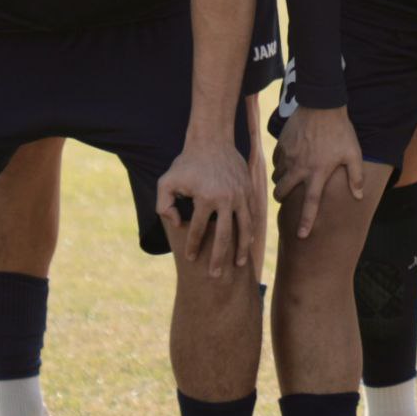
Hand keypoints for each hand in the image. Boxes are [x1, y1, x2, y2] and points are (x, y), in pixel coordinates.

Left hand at [158, 133, 256, 277]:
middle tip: (215, 275)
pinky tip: (247, 243)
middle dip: (219, 258)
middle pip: (224, 237)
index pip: (198, 230)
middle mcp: (226, 199)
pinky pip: (253, 216)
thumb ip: (164, 205)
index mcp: (205, 198)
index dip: (192, 246)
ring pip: (245, 229)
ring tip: (239, 265)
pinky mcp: (249, 191)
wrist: (212, 140)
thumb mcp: (166, 181)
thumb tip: (177, 223)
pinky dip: (251, 231)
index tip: (190, 258)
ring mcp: (241, 195)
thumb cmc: (186, 163)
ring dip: (242, 249)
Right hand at [273, 104, 366, 239]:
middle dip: (282, 200)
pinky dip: (280, 165)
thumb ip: (356, 177)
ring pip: (277, 177)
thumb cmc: (341, 131)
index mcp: (317, 173)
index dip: (306, 221)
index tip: (302, 236)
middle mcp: (300, 168)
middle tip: (284, 200)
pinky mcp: (282, 145)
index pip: (310, 204)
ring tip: (287, 180)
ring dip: (281, 182)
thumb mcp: (353, 154)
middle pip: (283, 193)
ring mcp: (288, 156)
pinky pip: (276, 161)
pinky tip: (287, 162)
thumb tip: (359, 197)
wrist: (322, 104)